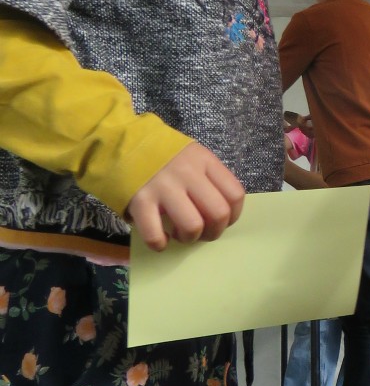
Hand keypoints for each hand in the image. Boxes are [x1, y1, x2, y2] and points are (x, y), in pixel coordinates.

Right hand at [127, 142, 244, 249]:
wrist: (118, 141)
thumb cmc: (160, 154)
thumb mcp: (190, 155)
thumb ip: (207, 177)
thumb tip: (220, 214)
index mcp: (204, 160)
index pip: (235, 194)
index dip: (233, 215)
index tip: (221, 221)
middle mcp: (187, 172)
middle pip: (219, 213)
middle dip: (214, 232)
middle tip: (201, 232)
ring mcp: (163, 187)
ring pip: (192, 226)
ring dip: (189, 238)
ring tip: (179, 233)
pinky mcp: (139, 200)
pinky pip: (155, 235)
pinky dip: (160, 244)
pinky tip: (160, 239)